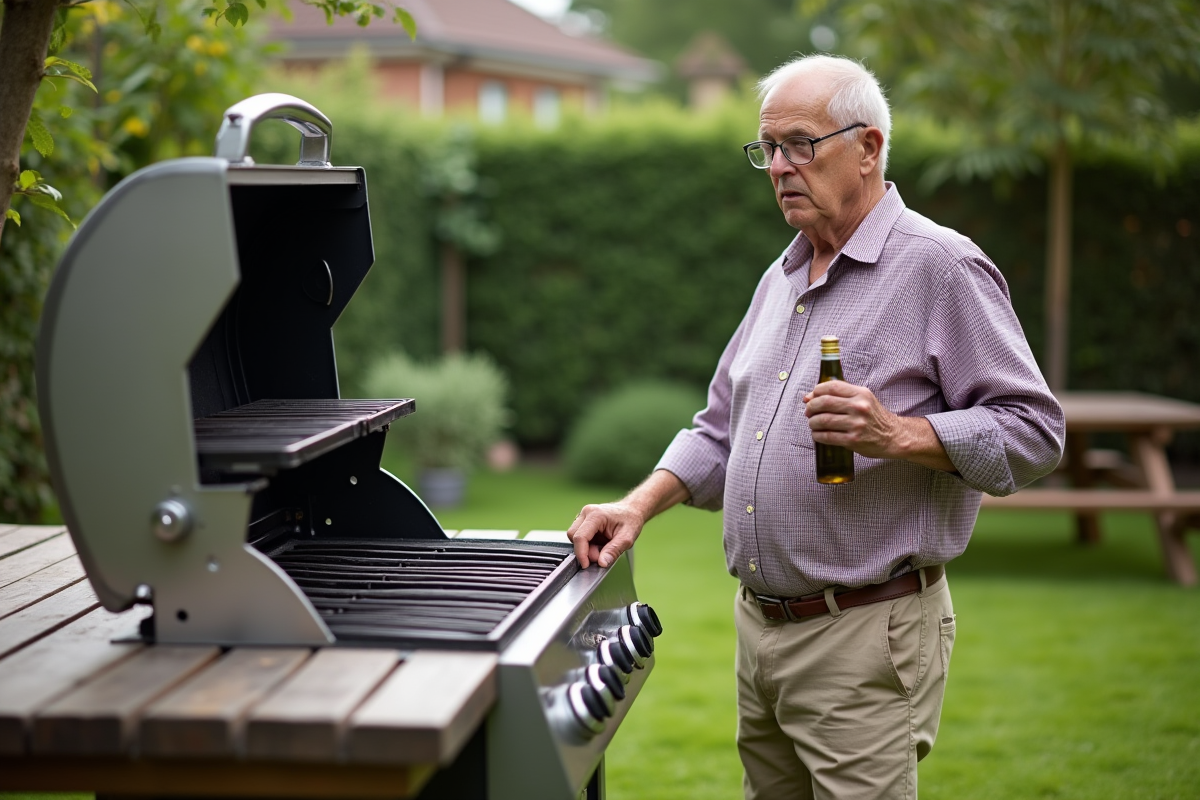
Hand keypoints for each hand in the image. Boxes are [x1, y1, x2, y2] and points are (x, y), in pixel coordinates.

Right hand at [566, 501, 646, 568]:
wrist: (632, 510)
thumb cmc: (630, 520)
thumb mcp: (627, 538)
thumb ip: (614, 550)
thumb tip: (601, 563)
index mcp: (596, 515)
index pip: (580, 537)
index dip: (581, 554)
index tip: (586, 565)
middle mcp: (587, 513)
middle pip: (573, 536)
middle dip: (584, 550)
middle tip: (600, 555)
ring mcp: (584, 516)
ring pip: (574, 536)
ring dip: (585, 547)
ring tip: (602, 547)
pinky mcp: (583, 521)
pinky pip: (579, 535)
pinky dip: (587, 543)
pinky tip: (599, 543)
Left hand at [803, 380, 956, 471]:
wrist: (893, 436)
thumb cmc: (874, 417)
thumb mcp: (862, 400)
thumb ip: (839, 396)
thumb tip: (808, 397)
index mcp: (861, 393)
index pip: (831, 386)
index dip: (815, 391)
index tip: (810, 398)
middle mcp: (859, 407)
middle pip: (824, 402)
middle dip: (811, 407)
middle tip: (808, 412)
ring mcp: (856, 424)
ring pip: (823, 420)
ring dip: (812, 423)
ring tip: (813, 424)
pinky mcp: (853, 440)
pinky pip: (827, 436)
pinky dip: (817, 435)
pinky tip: (817, 435)